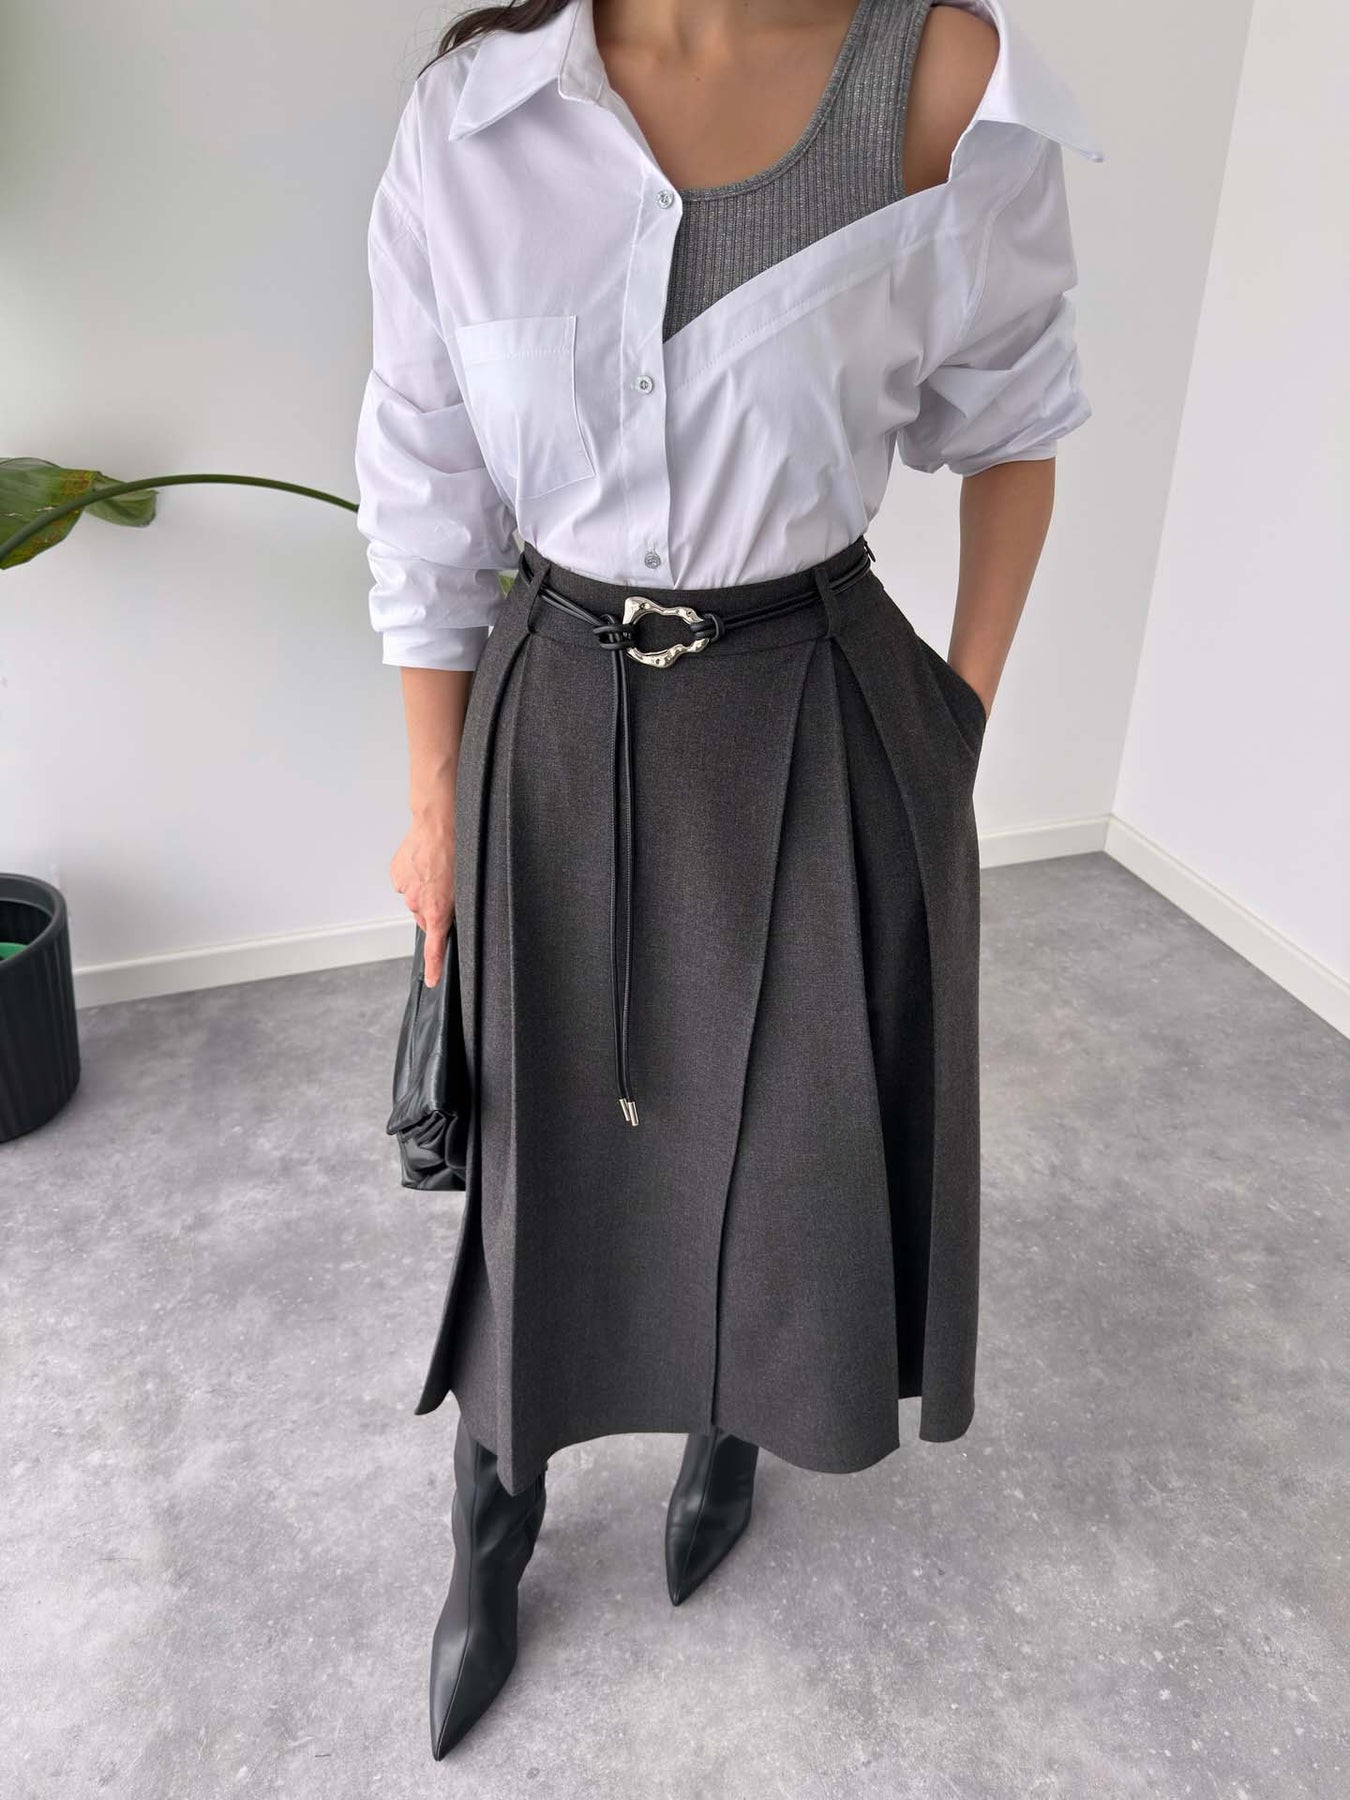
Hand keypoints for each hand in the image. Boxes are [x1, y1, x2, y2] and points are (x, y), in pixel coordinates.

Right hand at [390, 808, 455, 987]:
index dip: (434, 966)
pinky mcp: (396, 874)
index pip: (433, 947)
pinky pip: (407, 883)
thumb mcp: (466, 886)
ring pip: (416, 898)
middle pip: (425, 917)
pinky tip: (425, 862)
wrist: (438, 823)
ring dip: (425, 889)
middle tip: (446, 888)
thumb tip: (449, 917)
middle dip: (434, 908)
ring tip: (437, 869)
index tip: (432, 981)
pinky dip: (415, 876)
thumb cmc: (458, 851)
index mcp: (436, 910)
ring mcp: (405, 889)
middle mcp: (417, 903)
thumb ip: (453, 908)